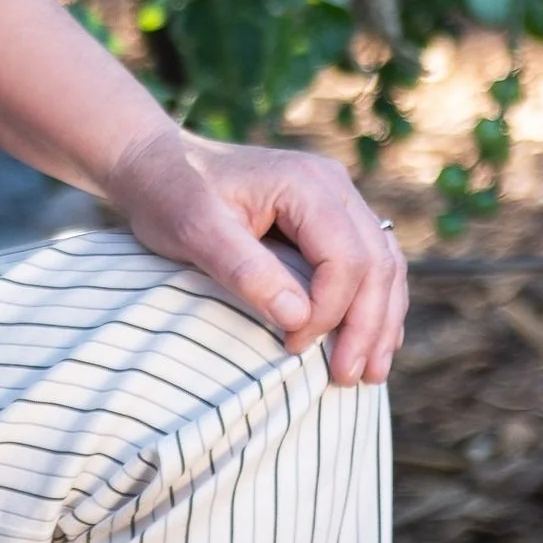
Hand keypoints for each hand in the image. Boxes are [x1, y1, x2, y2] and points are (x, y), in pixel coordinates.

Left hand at [108, 126, 406, 382]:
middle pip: (376, 263)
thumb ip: (245, 270)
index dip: (330, 310)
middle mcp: (332, 185)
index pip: (344, 258)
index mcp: (306, 183)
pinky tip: (369, 339)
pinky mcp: (330, 216)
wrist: (158, 164)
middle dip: (368, 325)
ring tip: (370, 372)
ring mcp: (336, 198)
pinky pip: (370, 261)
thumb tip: (299, 317)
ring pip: (384, 264)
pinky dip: (373, 302)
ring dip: (381, 319)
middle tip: (349, 378)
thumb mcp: (195, 232)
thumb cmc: (171, 195)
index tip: (294, 346)